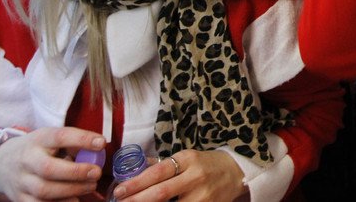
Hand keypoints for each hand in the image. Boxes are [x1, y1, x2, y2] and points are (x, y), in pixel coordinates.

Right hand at [0, 127, 104, 200]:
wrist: (2, 165)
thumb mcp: (50, 139)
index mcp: (38, 139)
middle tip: (96, 173)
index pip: (60, 136)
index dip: (81, 139)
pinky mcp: (20, 199)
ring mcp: (21, 181)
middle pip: (49, 169)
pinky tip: (74, 200)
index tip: (101, 143)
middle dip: (76, 172)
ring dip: (72, 190)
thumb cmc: (38, 150)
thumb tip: (99, 149)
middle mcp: (27, 160)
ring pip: (45, 190)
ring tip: (90, 186)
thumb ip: (72, 144)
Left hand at [111, 149, 248, 201]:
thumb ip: (161, 165)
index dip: (137, 182)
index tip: (120, 190)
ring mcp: (202, 196)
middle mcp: (195, 177)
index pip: (158, 172)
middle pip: (161, 192)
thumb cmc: (206, 164)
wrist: (236, 172)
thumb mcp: (186, 158)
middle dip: (137, 200)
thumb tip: (133, 169)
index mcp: (188, 159)